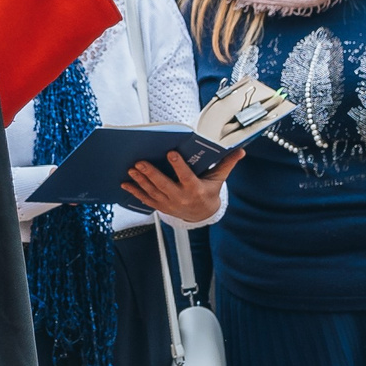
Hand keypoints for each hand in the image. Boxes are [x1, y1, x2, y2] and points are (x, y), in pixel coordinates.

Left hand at [119, 147, 242, 223]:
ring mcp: (169, 204)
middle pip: (164, 185)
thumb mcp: (218, 178)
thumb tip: (240, 151)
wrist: (202, 214)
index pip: (186, 177)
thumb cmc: (209, 191)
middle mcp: (180, 198)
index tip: (171, 153)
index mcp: (195, 189)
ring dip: (140, 181)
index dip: (179, 165)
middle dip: (151, 174)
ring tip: (131, 169)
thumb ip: (227, 164)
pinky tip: (125, 183)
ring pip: (152, 192)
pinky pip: (146, 200)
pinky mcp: (161, 206)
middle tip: (140, 162)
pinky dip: (134, 192)